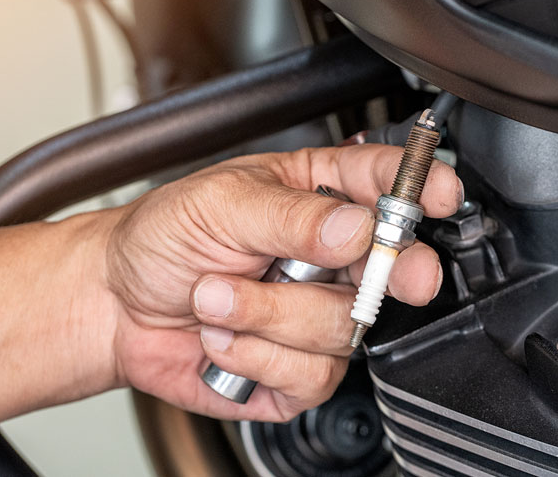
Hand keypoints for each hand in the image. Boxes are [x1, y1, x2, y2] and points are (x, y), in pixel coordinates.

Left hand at [103, 144, 461, 420]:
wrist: (114, 307)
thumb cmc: (162, 240)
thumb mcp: (217, 204)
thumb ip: (290, 215)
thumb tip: (354, 227)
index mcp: (319, 197)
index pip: (386, 184)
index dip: (424, 187)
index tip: (442, 194)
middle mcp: (331, 257)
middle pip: (396, 265)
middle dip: (399, 271)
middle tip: (399, 274)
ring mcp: (319, 315)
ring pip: (344, 325)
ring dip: (268, 314)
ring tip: (216, 296)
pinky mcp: (302, 369)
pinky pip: (311, 373)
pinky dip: (257, 357)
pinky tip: (225, 338)